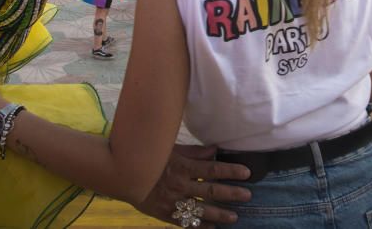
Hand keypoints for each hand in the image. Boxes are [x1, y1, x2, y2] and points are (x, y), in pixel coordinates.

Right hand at [136, 144, 251, 226]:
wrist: (123, 175)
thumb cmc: (149, 158)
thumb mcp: (171, 150)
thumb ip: (194, 151)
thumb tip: (216, 150)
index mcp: (183, 167)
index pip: (213, 170)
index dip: (231, 171)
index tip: (247, 173)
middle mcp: (181, 186)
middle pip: (212, 191)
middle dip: (232, 194)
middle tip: (248, 196)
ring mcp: (173, 202)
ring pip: (201, 210)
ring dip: (220, 214)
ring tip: (234, 216)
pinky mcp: (165, 214)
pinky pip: (185, 223)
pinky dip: (199, 226)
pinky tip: (212, 228)